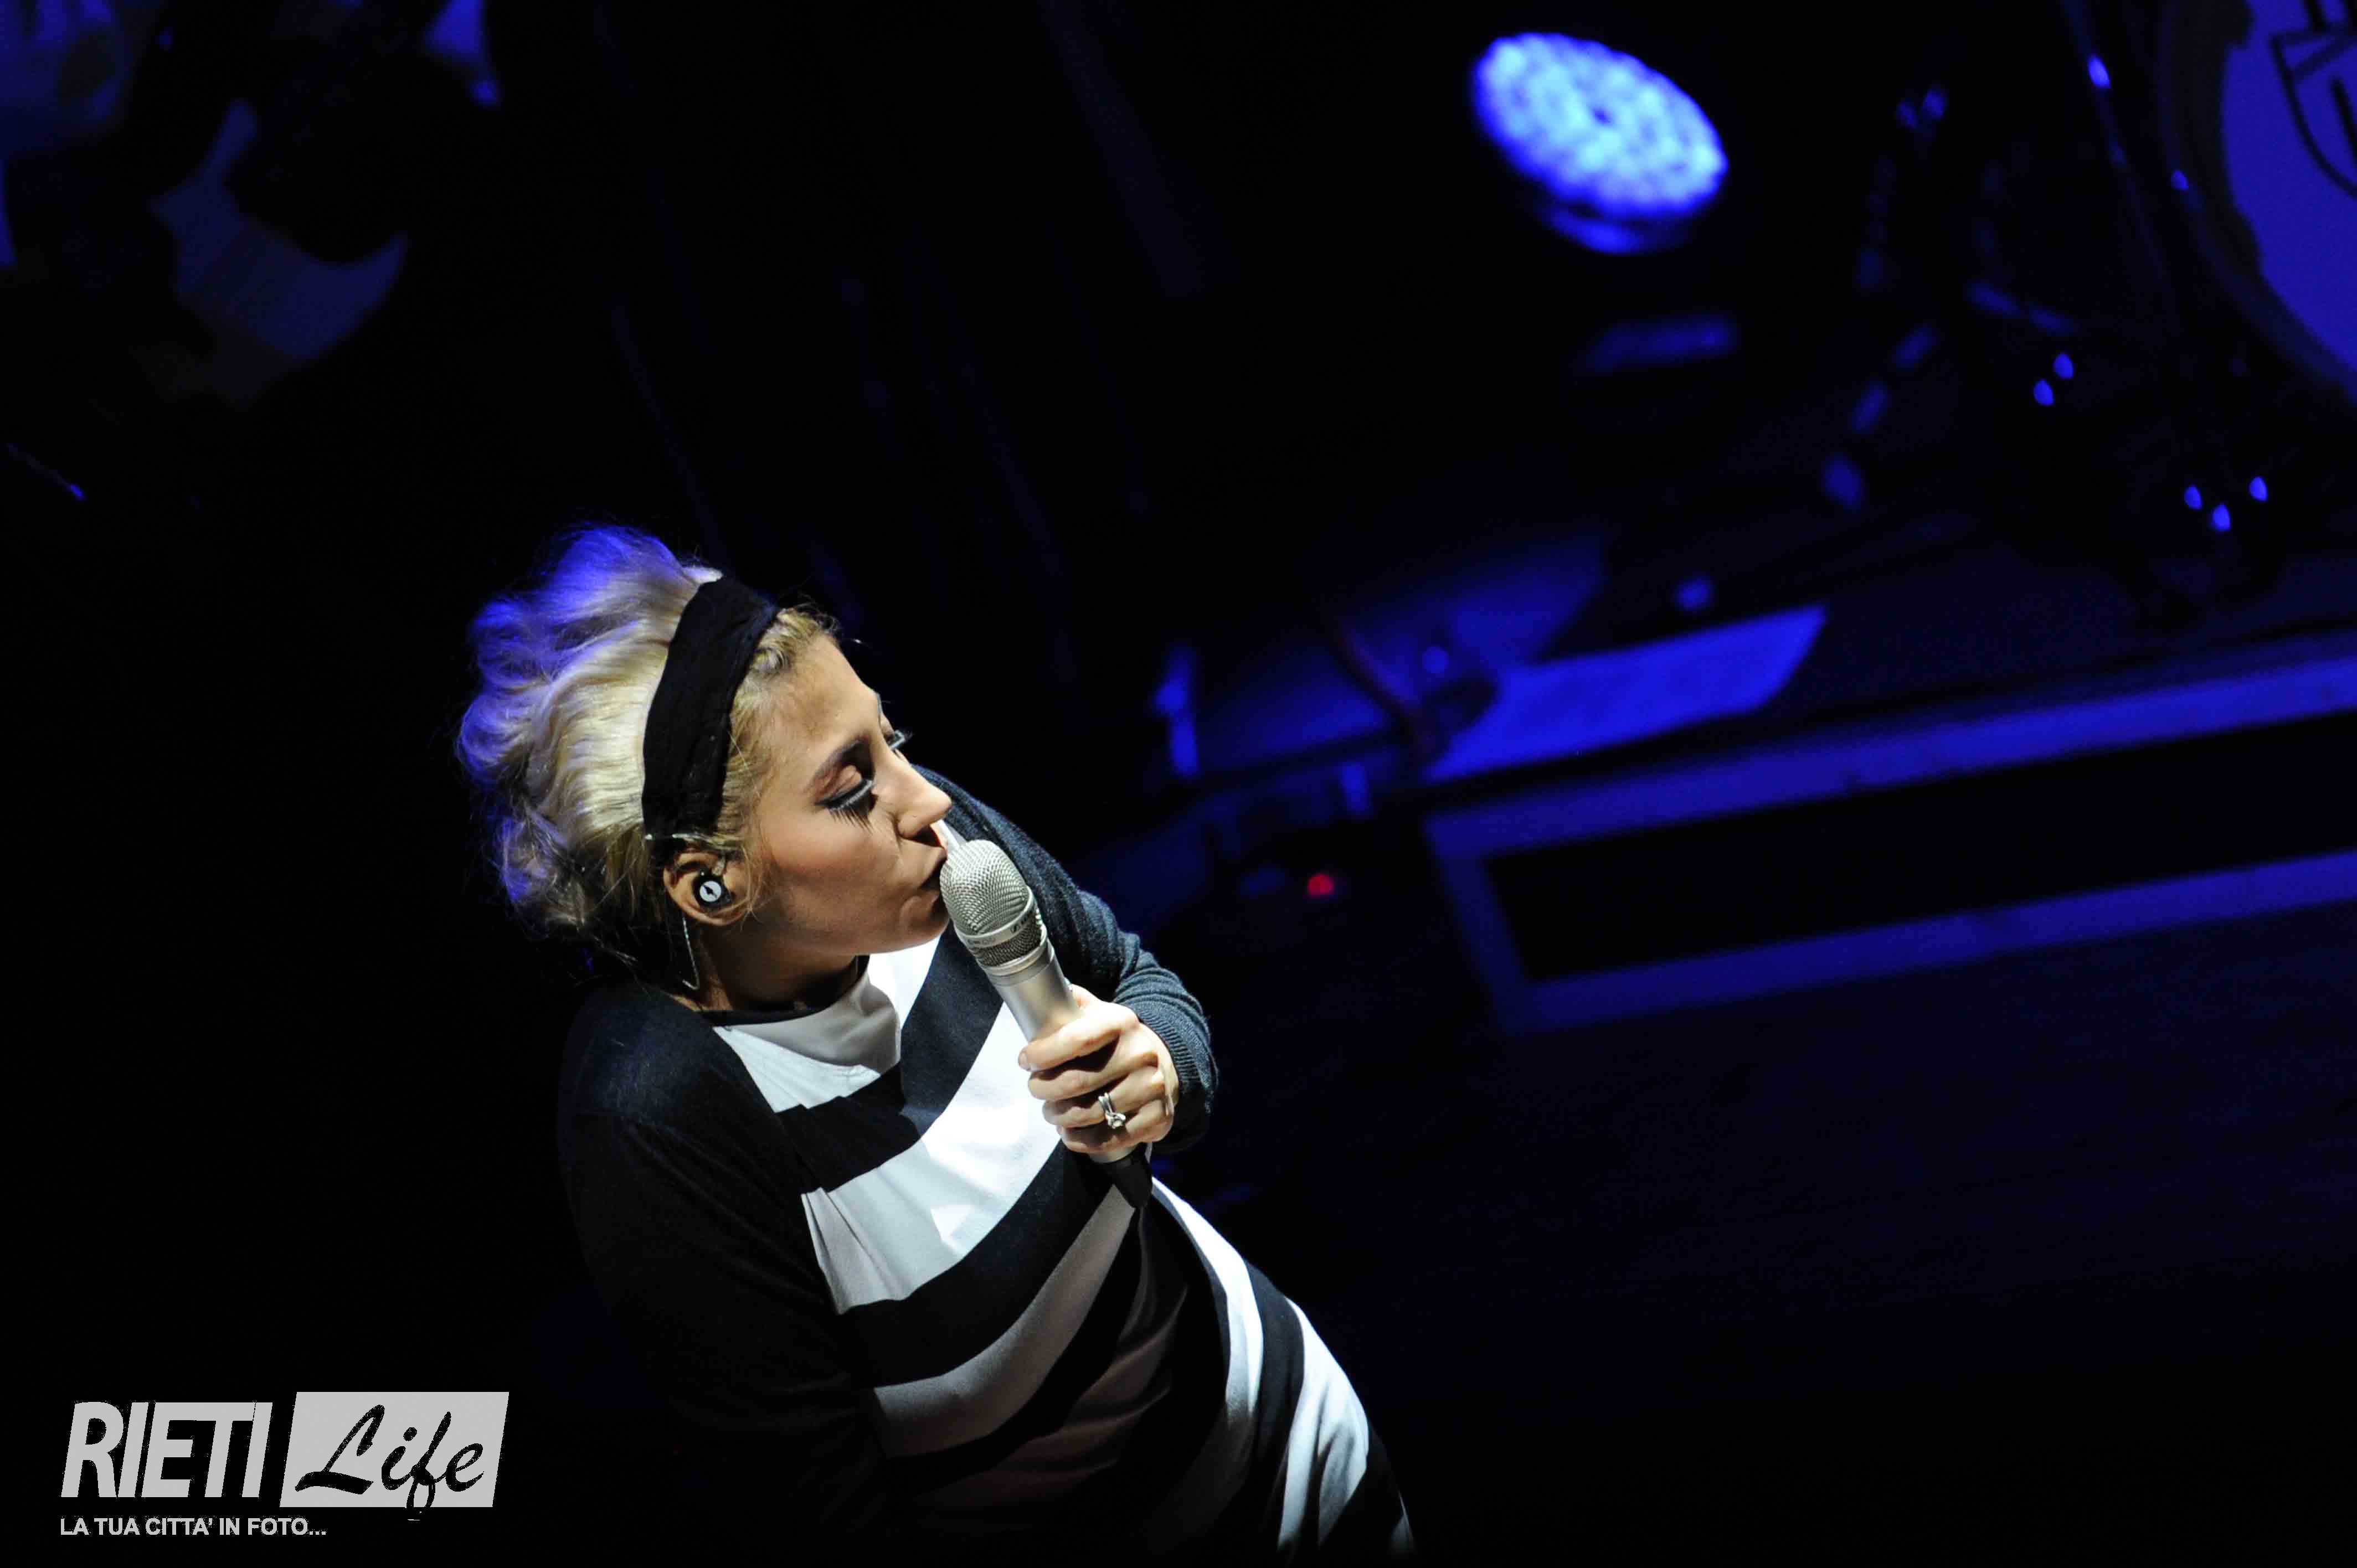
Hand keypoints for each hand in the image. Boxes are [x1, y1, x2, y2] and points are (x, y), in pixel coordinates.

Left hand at [1016, 984, 1177, 1156]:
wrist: (1165, 1062)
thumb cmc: (1116, 1041)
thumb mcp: (1098, 1013)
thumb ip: (1069, 1005)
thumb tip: (1036, 1000)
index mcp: (1122, 1023)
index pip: (1076, 1039)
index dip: (1043, 1053)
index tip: (1025, 1060)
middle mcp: (1141, 1054)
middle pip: (1076, 1083)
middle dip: (1044, 1089)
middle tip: (1036, 1089)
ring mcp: (1151, 1088)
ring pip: (1088, 1114)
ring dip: (1059, 1117)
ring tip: (1051, 1111)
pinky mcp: (1157, 1118)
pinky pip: (1107, 1138)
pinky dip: (1080, 1139)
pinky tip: (1070, 1131)